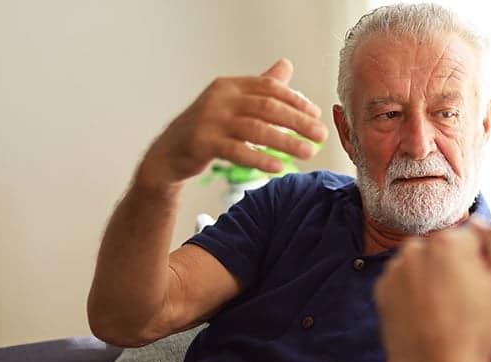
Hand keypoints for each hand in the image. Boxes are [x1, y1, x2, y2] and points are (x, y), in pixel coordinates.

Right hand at [136, 58, 327, 189]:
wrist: (169, 152)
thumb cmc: (208, 126)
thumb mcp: (233, 102)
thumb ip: (260, 86)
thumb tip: (286, 65)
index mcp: (231, 86)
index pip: (269, 88)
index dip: (296, 100)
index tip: (317, 114)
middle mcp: (220, 98)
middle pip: (267, 107)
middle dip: (298, 121)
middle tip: (321, 135)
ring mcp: (209, 120)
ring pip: (256, 130)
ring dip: (286, 142)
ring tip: (309, 152)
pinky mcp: (202, 143)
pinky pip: (237, 151)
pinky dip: (260, 159)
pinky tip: (278, 167)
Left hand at [374, 221, 490, 361]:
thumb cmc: (475, 329)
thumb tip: (489, 223)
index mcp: (448, 241)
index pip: (475, 235)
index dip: (483, 260)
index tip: (482, 284)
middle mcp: (416, 247)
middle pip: (447, 247)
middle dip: (457, 265)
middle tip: (465, 299)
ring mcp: (395, 269)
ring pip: (425, 262)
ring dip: (435, 276)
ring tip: (444, 309)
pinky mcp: (382, 288)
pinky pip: (406, 280)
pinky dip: (416, 291)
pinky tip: (427, 312)